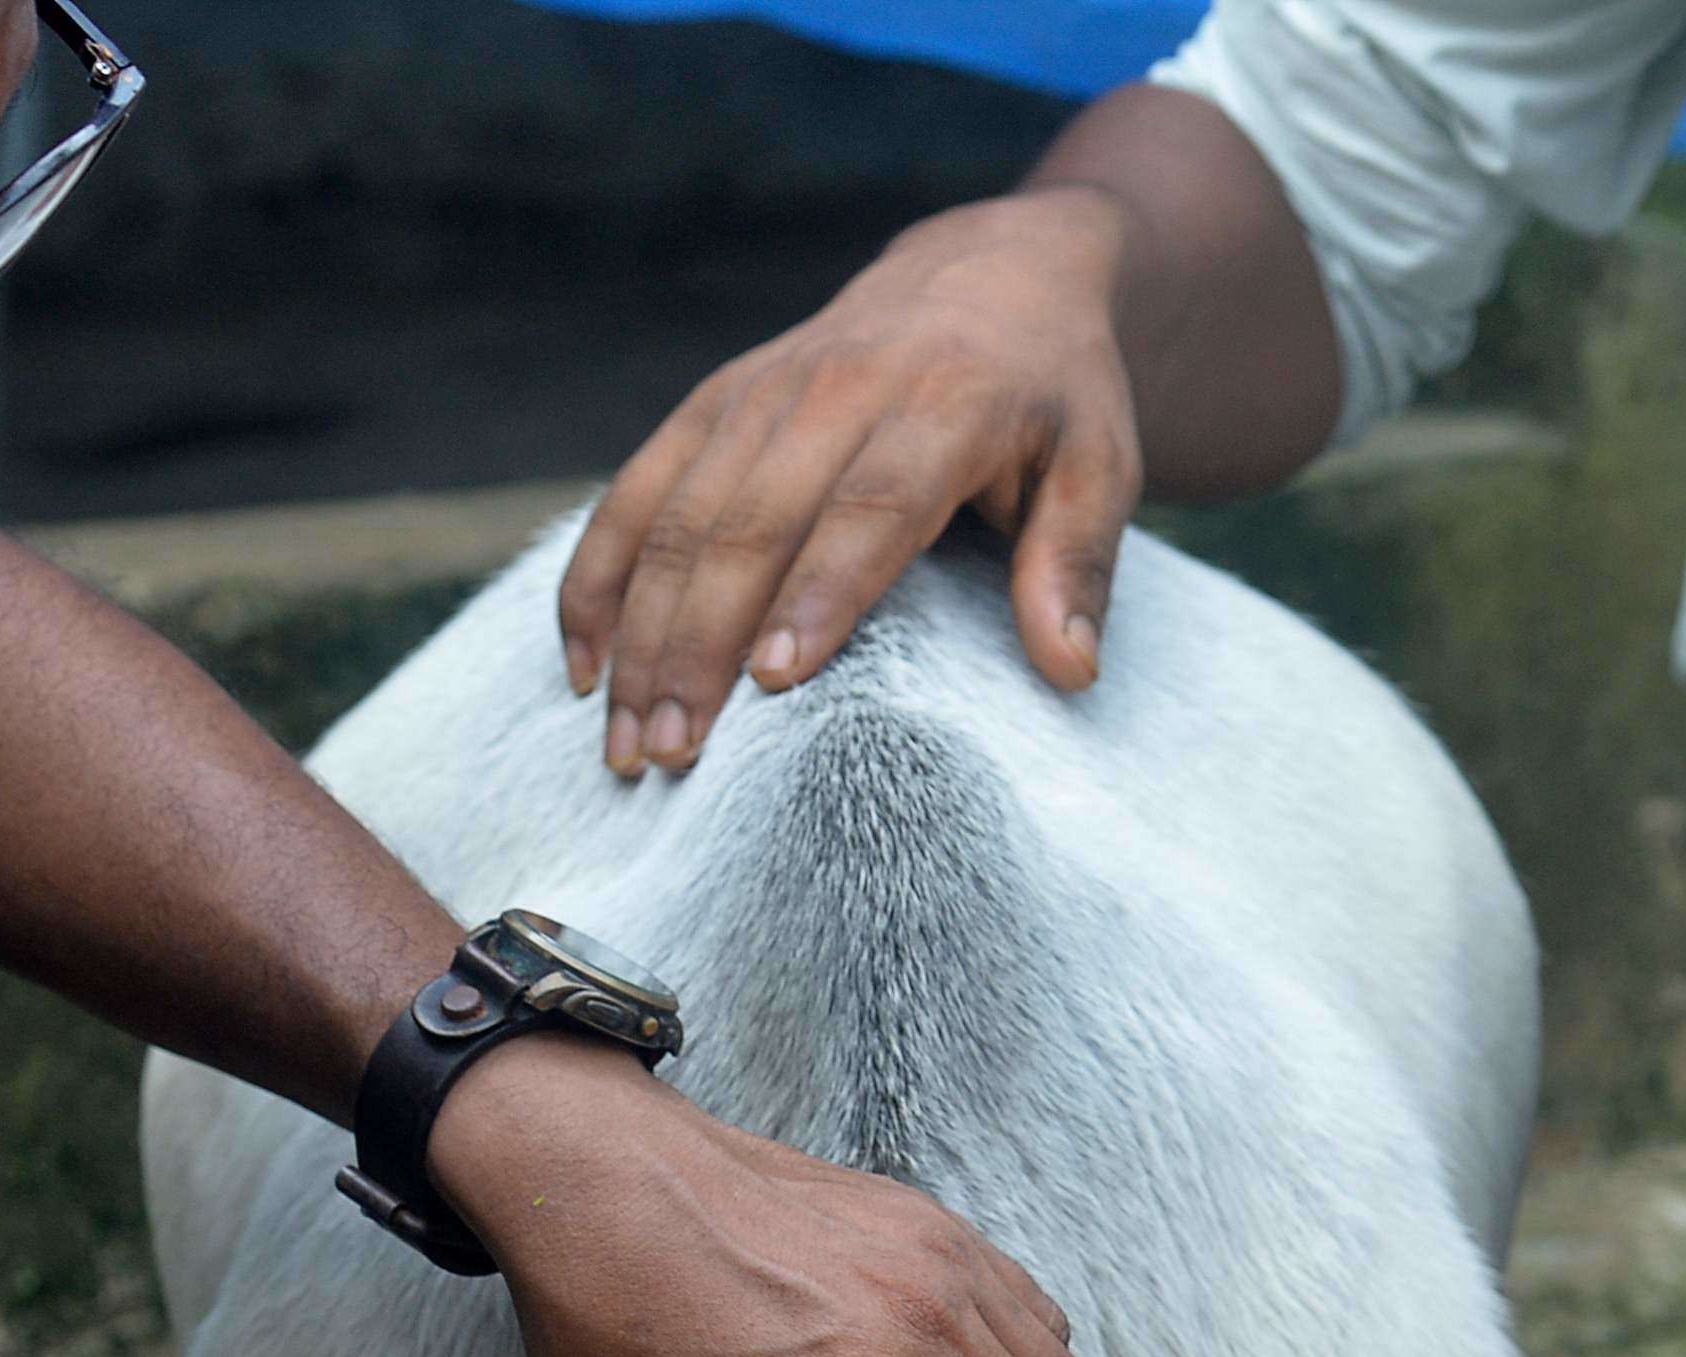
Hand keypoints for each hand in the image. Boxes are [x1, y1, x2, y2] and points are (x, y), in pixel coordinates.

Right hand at [557, 187, 1142, 777]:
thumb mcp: (1101, 464)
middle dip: (699, 642)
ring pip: (678, 516)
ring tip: (626, 741)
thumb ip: (1078, 564)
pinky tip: (584, 665)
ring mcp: (761, 392)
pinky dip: (599, 576)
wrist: (988, 272)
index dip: (819, 589)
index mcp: (945, 400)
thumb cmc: (1052, 395)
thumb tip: (1068, 670)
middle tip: (672, 754)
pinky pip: (635, 490)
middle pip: (751, 522)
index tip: (773, 679)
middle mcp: (838, 387)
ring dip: (641, 631)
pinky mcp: (713, 402)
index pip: (872, 503)